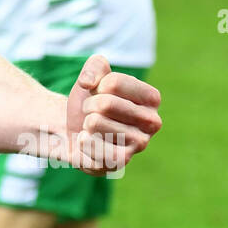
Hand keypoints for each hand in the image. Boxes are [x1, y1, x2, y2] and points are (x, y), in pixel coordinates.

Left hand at [64, 55, 161, 174]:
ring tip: (92, 127)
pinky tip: (88, 141)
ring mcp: (139, 144)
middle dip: (89, 105)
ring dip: (85, 124)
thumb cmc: (90, 99)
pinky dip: (82, 141)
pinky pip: (92, 145)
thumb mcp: (93, 75)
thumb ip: (95, 66)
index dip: (97, 85)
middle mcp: (152, 122)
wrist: (75, 128)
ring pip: (95, 123)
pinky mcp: (122, 161)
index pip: (114, 82)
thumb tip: (88, 82)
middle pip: (105, 103)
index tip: (100, 93)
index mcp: (151, 98)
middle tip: (92, 112)